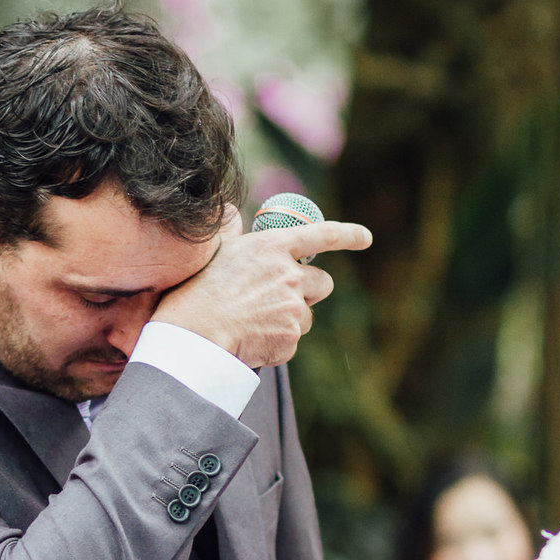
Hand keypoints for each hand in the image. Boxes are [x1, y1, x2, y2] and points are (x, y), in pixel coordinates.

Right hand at [152, 211, 371, 367]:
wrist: (194, 334)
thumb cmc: (196, 291)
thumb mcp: (215, 250)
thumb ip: (236, 234)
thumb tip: (235, 216)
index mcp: (272, 246)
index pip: (322, 234)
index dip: (349, 235)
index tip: (365, 238)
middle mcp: (289, 274)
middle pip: (323, 283)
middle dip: (309, 292)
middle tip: (281, 299)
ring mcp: (293, 307)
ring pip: (306, 316)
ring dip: (289, 320)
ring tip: (253, 322)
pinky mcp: (291, 338)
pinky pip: (292, 340)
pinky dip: (276, 343)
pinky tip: (251, 339)